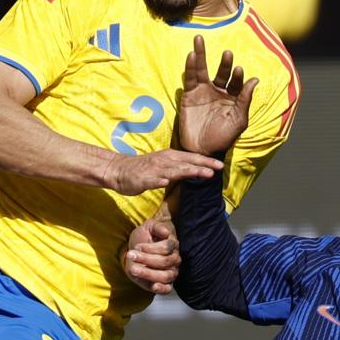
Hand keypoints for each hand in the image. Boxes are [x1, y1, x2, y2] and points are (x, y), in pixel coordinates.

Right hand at [104, 148, 222, 194]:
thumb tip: (195, 170)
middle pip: (186, 163)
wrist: (119, 170)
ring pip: (173, 170)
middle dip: (202, 166)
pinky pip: (152, 180)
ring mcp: (154, 170)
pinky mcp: (143, 179)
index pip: (191, 158)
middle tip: (217, 169)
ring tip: (202, 174)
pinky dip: (159, 180)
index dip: (206, 161)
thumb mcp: (163, 164)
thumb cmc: (143, 169)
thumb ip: (178, 167)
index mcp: (170, 157)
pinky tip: (165, 182)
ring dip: (188, 171)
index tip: (220, 166)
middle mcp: (164, 161)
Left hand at [123, 212, 179, 293]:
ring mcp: (171, 272)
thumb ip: (157, 226)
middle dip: (146, 259)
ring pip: (165, 275)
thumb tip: (166, 233)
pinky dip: (162, 288)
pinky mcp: (165, 283)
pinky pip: (168, 289)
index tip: (137, 246)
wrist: (137, 248)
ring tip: (134, 269)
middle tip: (131, 256)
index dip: (151, 248)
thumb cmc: (145, 236)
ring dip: (148, 273)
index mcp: (173, 244)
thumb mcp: (148, 227)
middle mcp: (174, 259)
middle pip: (165, 261)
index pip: (166, 247)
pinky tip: (153, 286)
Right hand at [176, 33, 257, 156]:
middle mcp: (218, 91)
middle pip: (221, 71)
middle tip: (228, 53)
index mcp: (233, 97)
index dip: (238, 76)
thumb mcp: (238, 121)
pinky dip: (190, 66)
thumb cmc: (223, 138)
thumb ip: (245, 100)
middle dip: (224, 63)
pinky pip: (190, 78)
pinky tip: (191, 55)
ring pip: (202, 70)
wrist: (202, 150)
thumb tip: (254, 79)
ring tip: (199, 39)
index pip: (237, 82)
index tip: (239, 71)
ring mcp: (202, 92)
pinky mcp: (189, 95)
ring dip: (201, 54)